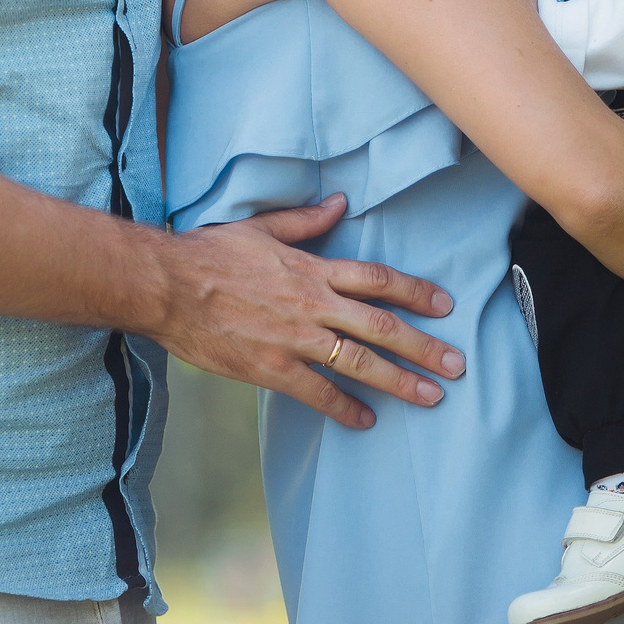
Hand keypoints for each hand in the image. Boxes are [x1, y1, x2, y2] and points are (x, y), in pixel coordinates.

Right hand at [150, 192, 465, 428]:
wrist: (166, 286)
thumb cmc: (208, 253)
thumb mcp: (261, 228)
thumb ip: (305, 221)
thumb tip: (339, 203)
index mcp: (311, 269)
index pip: (376, 280)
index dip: (414, 292)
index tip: (444, 306)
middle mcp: (312, 304)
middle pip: (381, 326)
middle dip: (424, 346)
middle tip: (457, 364)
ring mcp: (294, 338)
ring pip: (359, 362)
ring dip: (400, 381)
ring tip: (431, 397)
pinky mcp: (271, 368)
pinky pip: (317, 392)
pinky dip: (345, 407)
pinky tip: (366, 420)